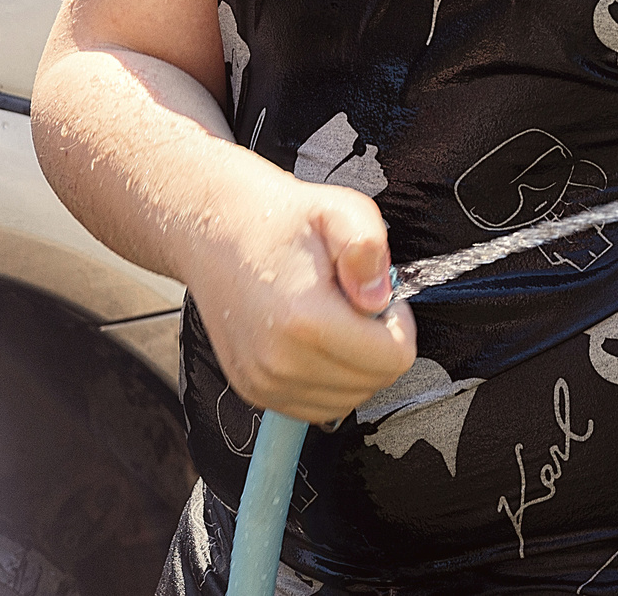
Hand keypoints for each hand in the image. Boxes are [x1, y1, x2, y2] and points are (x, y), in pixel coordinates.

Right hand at [183, 177, 418, 423]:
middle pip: (374, 383)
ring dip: (357, 366)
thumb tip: (379, 299)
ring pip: (348, 400)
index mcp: (305, 321)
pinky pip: (318, 407)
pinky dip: (332, 381)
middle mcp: (279, 363)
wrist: (216, 232)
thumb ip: (368, 248)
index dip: (401, 324)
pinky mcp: (254, 391)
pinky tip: (321, 341)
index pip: (393, 359)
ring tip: (338, 320)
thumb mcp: (339, 210)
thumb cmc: (280, 222)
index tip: (379, 297)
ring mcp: (263, 383)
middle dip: (381, 345)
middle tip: (358, 304)